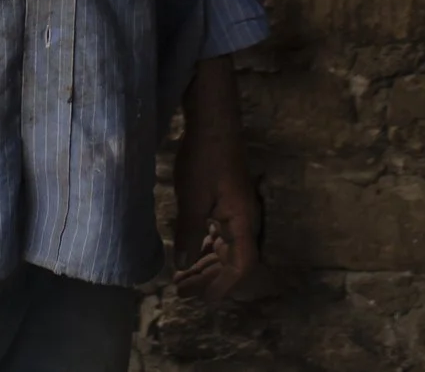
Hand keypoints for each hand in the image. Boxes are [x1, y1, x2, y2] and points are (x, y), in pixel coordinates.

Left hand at [173, 56, 260, 302]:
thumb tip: (183, 266)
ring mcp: (235, 209)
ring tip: (181, 279)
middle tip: (181, 292)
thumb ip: (189, 233)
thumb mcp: (193, 199)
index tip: (204, 302)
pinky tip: (189, 253)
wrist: (212, 123)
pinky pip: (219, 233)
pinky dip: (204, 247)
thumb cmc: (204, 159)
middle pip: (231, 260)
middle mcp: (244, 219)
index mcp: (242, 221)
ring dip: (205, 265)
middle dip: (208, 279)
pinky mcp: (225, 200)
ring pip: (224, 248)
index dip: (224, 286)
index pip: (241, 265)